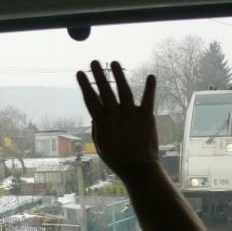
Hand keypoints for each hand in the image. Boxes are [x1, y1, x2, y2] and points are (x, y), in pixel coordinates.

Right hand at [76, 60, 158, 177]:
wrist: (139, 169)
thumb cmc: (117, 160)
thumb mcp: (101, 146)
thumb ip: (97, 129)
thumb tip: (95, 115)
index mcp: (103, 124)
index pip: (91, 100)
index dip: (85, 85)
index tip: (79, 73)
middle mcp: (116, 117)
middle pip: (106, 92)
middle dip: (99, 76)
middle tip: (94, 61)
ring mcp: (132, 116)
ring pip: (124, 92)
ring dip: (119, 76)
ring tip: (114, 62)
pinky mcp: (146, 118)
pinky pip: (148, 100)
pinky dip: (150, 88)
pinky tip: (152, 76)